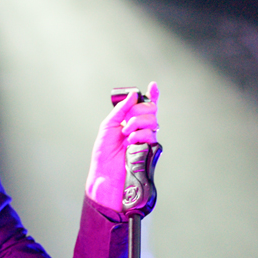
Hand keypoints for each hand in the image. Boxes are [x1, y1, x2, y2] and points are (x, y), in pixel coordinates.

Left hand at [85, 82, 159, 210]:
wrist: (106, 171)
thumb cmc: (104, 152)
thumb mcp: (108, 125)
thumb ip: (121, 109)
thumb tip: (133, 95)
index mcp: (129, 120)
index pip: (144, 105)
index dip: (151, 95)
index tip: (153, 86)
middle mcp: (139, 127)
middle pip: (150, 110)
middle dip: (139, 111)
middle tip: (127, 121)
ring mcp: (145, 137)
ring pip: (153, 121)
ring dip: (137, 123)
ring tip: (126, 134)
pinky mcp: (150, 148)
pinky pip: (152, 134)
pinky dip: (140, 134)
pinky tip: (131, 141)